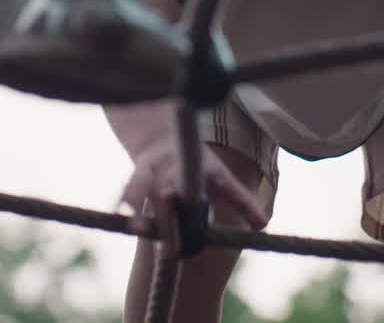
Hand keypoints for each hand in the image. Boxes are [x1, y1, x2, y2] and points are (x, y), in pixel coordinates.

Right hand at [119, 138, 266, 241]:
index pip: (193, 183)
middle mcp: (171, 168)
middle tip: (171, 245)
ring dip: (138, 204)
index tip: (184, 202)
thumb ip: (242, 201)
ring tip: (139, 229)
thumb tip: (263, 225)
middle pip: (166, 193)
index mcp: (194, 169)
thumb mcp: (222, 179)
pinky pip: (127, 189)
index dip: (187, 194)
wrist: (165, 137)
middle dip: (166, 215)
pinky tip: (120, 217)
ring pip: (141, 185)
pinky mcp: (135, 177)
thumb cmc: (198, 166)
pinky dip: (124, 201)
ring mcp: (150, 171)